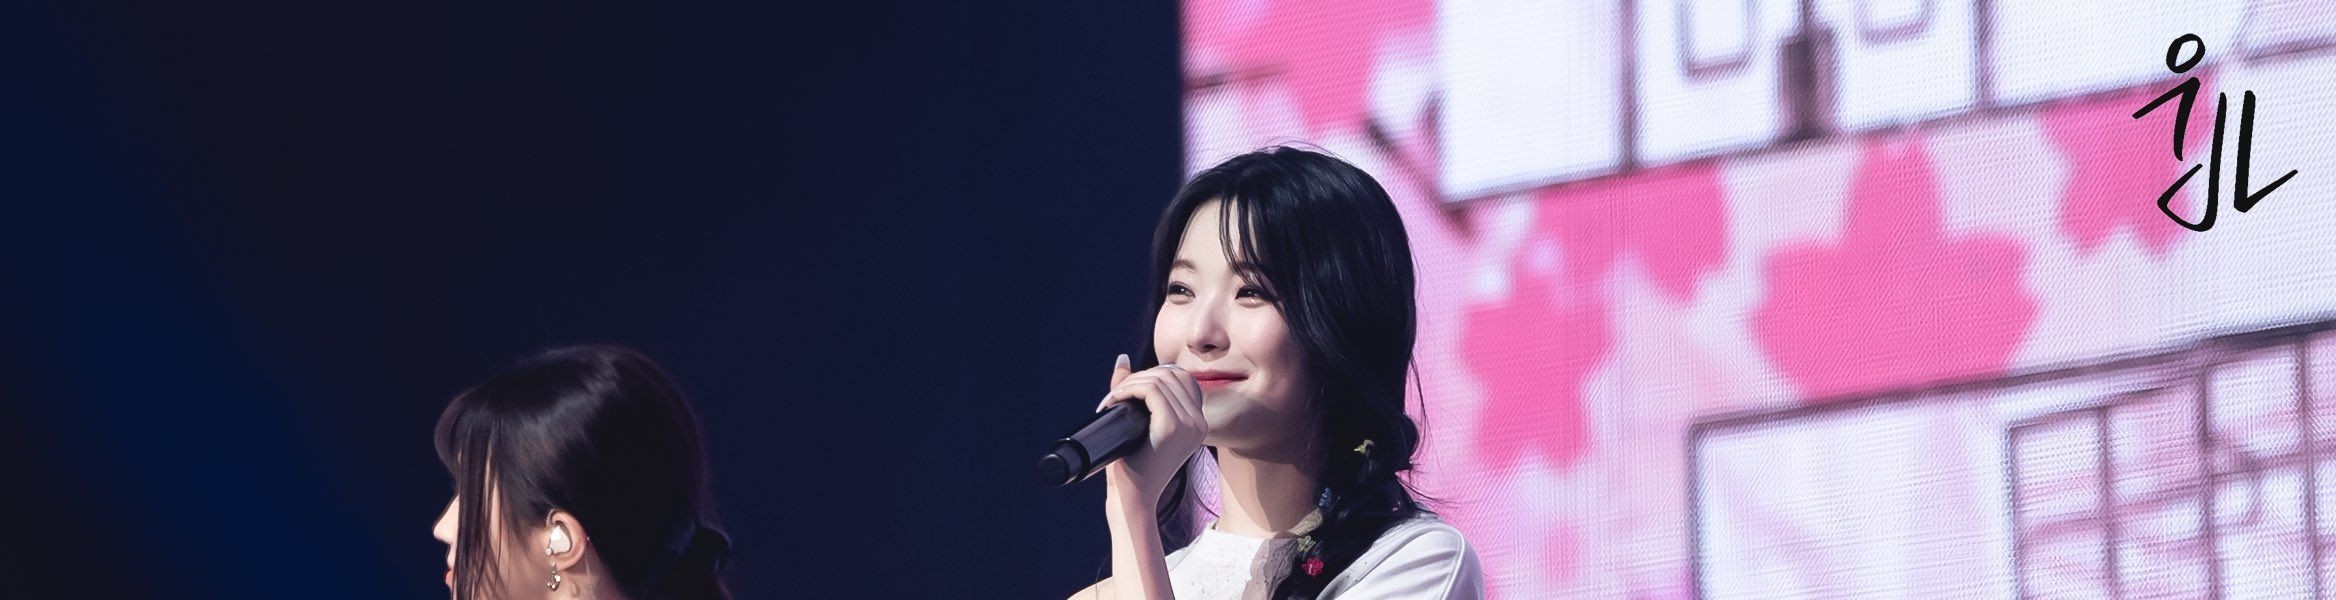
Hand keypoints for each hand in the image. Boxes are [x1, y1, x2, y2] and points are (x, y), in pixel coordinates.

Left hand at [1094, 354, 1206, 508]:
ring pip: (1158, 380)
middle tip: (1115, 396)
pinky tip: (1113, 402)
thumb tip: (1122, 358)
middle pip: (1171, 374)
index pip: (1181, 378)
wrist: (1134, 499)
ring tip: (1111, 400)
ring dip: (1129, 384)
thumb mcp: (1138, 424)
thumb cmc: (1133, 467)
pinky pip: (1151, 391)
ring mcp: (1189, 424)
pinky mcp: (1173, 427)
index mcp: (1197, 422)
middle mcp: (1199, 422)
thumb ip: (1134, 392)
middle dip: (1138, 377)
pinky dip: (1127, 390)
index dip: (1153, 374)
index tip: (1129, 392)